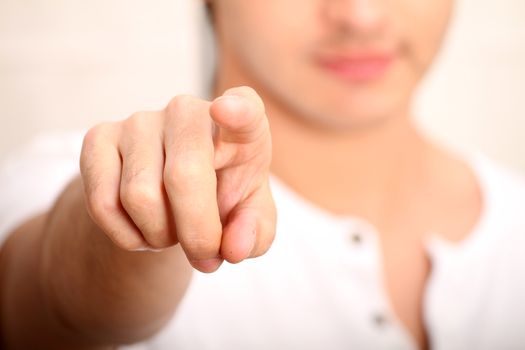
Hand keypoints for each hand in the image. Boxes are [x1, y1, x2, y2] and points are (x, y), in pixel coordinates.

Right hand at [80, 86, 275, 272]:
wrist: (172, 194)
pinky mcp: (99, 137)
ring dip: (159, 236)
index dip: (238, 110)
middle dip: (196, 233)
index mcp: (240, 125)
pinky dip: (126, 236)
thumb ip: (254, 233)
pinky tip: (142, 228)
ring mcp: (140, 121)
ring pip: (139, 197)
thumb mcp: (249, 219)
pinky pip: (102, 203)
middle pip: (183, 176)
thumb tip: (234, 247)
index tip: (227, 110)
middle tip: (203, 254)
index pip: (244, 108)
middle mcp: (187, 111)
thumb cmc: (221, 199)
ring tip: (171, 231)